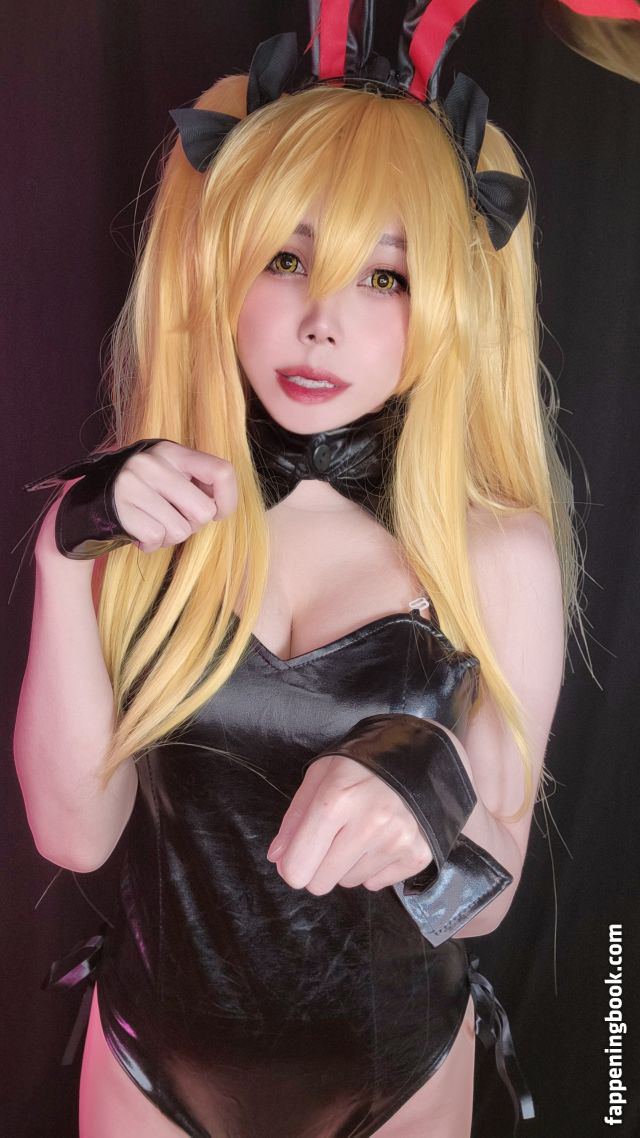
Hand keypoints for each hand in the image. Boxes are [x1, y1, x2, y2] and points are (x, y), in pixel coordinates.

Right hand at [111, 440, 237, 553]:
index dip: (228, 500)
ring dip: (171, 537)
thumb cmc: (145, 493)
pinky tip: (139, 532)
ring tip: (154, 524)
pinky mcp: (120, 510)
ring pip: (182, 530)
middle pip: (204, 511)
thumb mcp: (170, 475)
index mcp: (171, 451)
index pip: (222, 472)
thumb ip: (197, 483)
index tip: (218, 512)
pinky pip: (157, 538)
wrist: (90, 503)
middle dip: (193, 523)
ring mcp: (133, 485)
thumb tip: (220, 508)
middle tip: (173, 517)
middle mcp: (151, 463)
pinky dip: (152, 544)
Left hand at [266, 755, 433, 893]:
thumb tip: (279, 859)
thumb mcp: (319, 776)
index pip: (297, 868)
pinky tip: (381, 838)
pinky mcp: (417, 854)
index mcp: (336, 800)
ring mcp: (397, 841)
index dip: (292, 865)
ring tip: (362, 831)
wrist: (416, 756)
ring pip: (350, 883)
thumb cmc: (361, 765)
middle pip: (321, 883)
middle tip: (332, 837)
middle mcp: (369, 824)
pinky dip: (374, 867)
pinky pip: (376, 883)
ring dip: (349, 863)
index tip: (298, 854)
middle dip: (319, 866)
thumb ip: (294, 819)